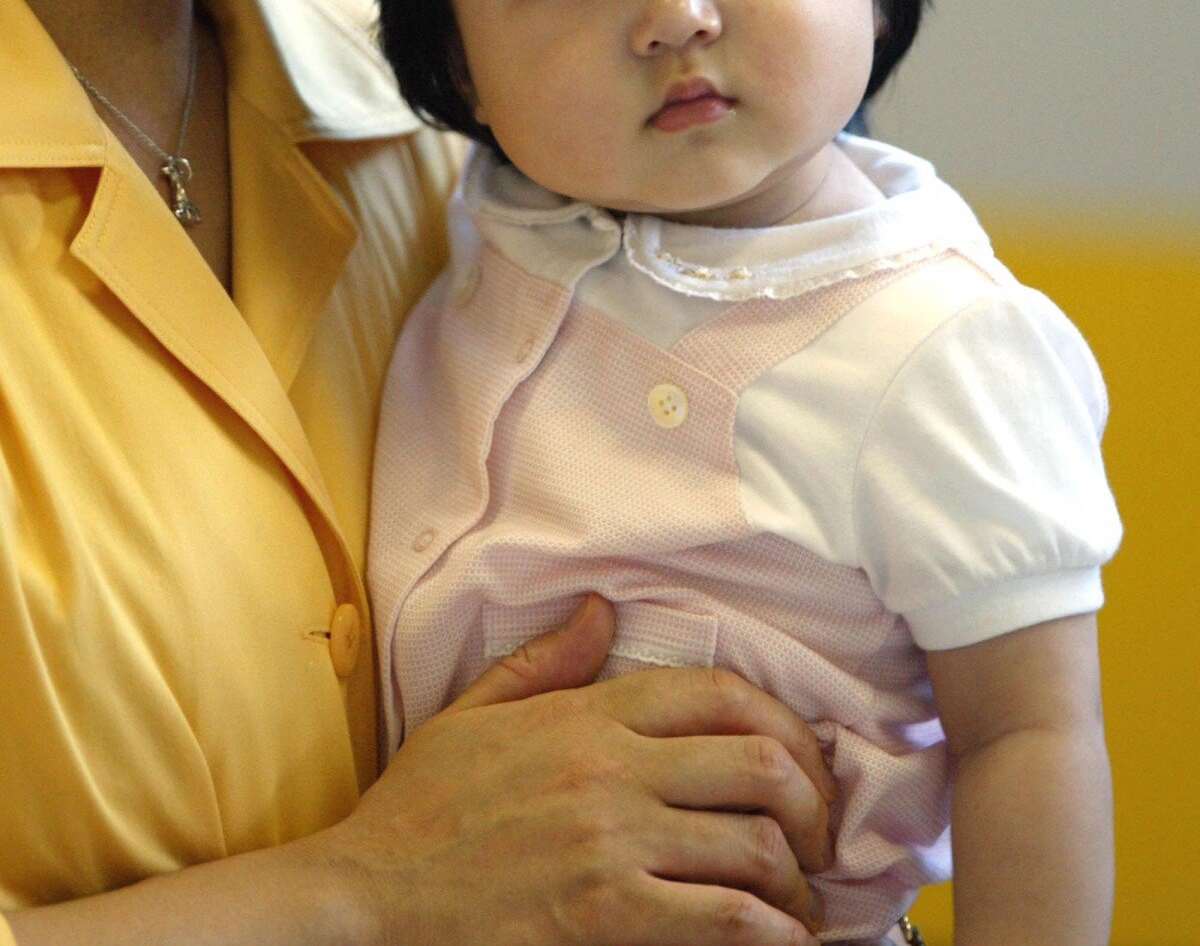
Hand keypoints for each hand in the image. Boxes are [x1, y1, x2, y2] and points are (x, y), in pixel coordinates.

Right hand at [326, 594, 833, 945]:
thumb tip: (602, 609)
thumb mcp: (475, 714)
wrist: (368, 898)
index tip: (803, 763)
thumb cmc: (421, 811)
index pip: (722, 693)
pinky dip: (770, 933)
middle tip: (819, 840)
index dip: (786, 724)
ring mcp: (613, 844)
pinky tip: (778, 940)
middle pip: (758, 763)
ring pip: (754, 843)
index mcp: (589, 715)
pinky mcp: (607, 918)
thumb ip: (546, 661)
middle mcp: (614, 770)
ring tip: (798, 903)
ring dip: (794, 879)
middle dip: (811, 803)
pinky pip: (724, 920)